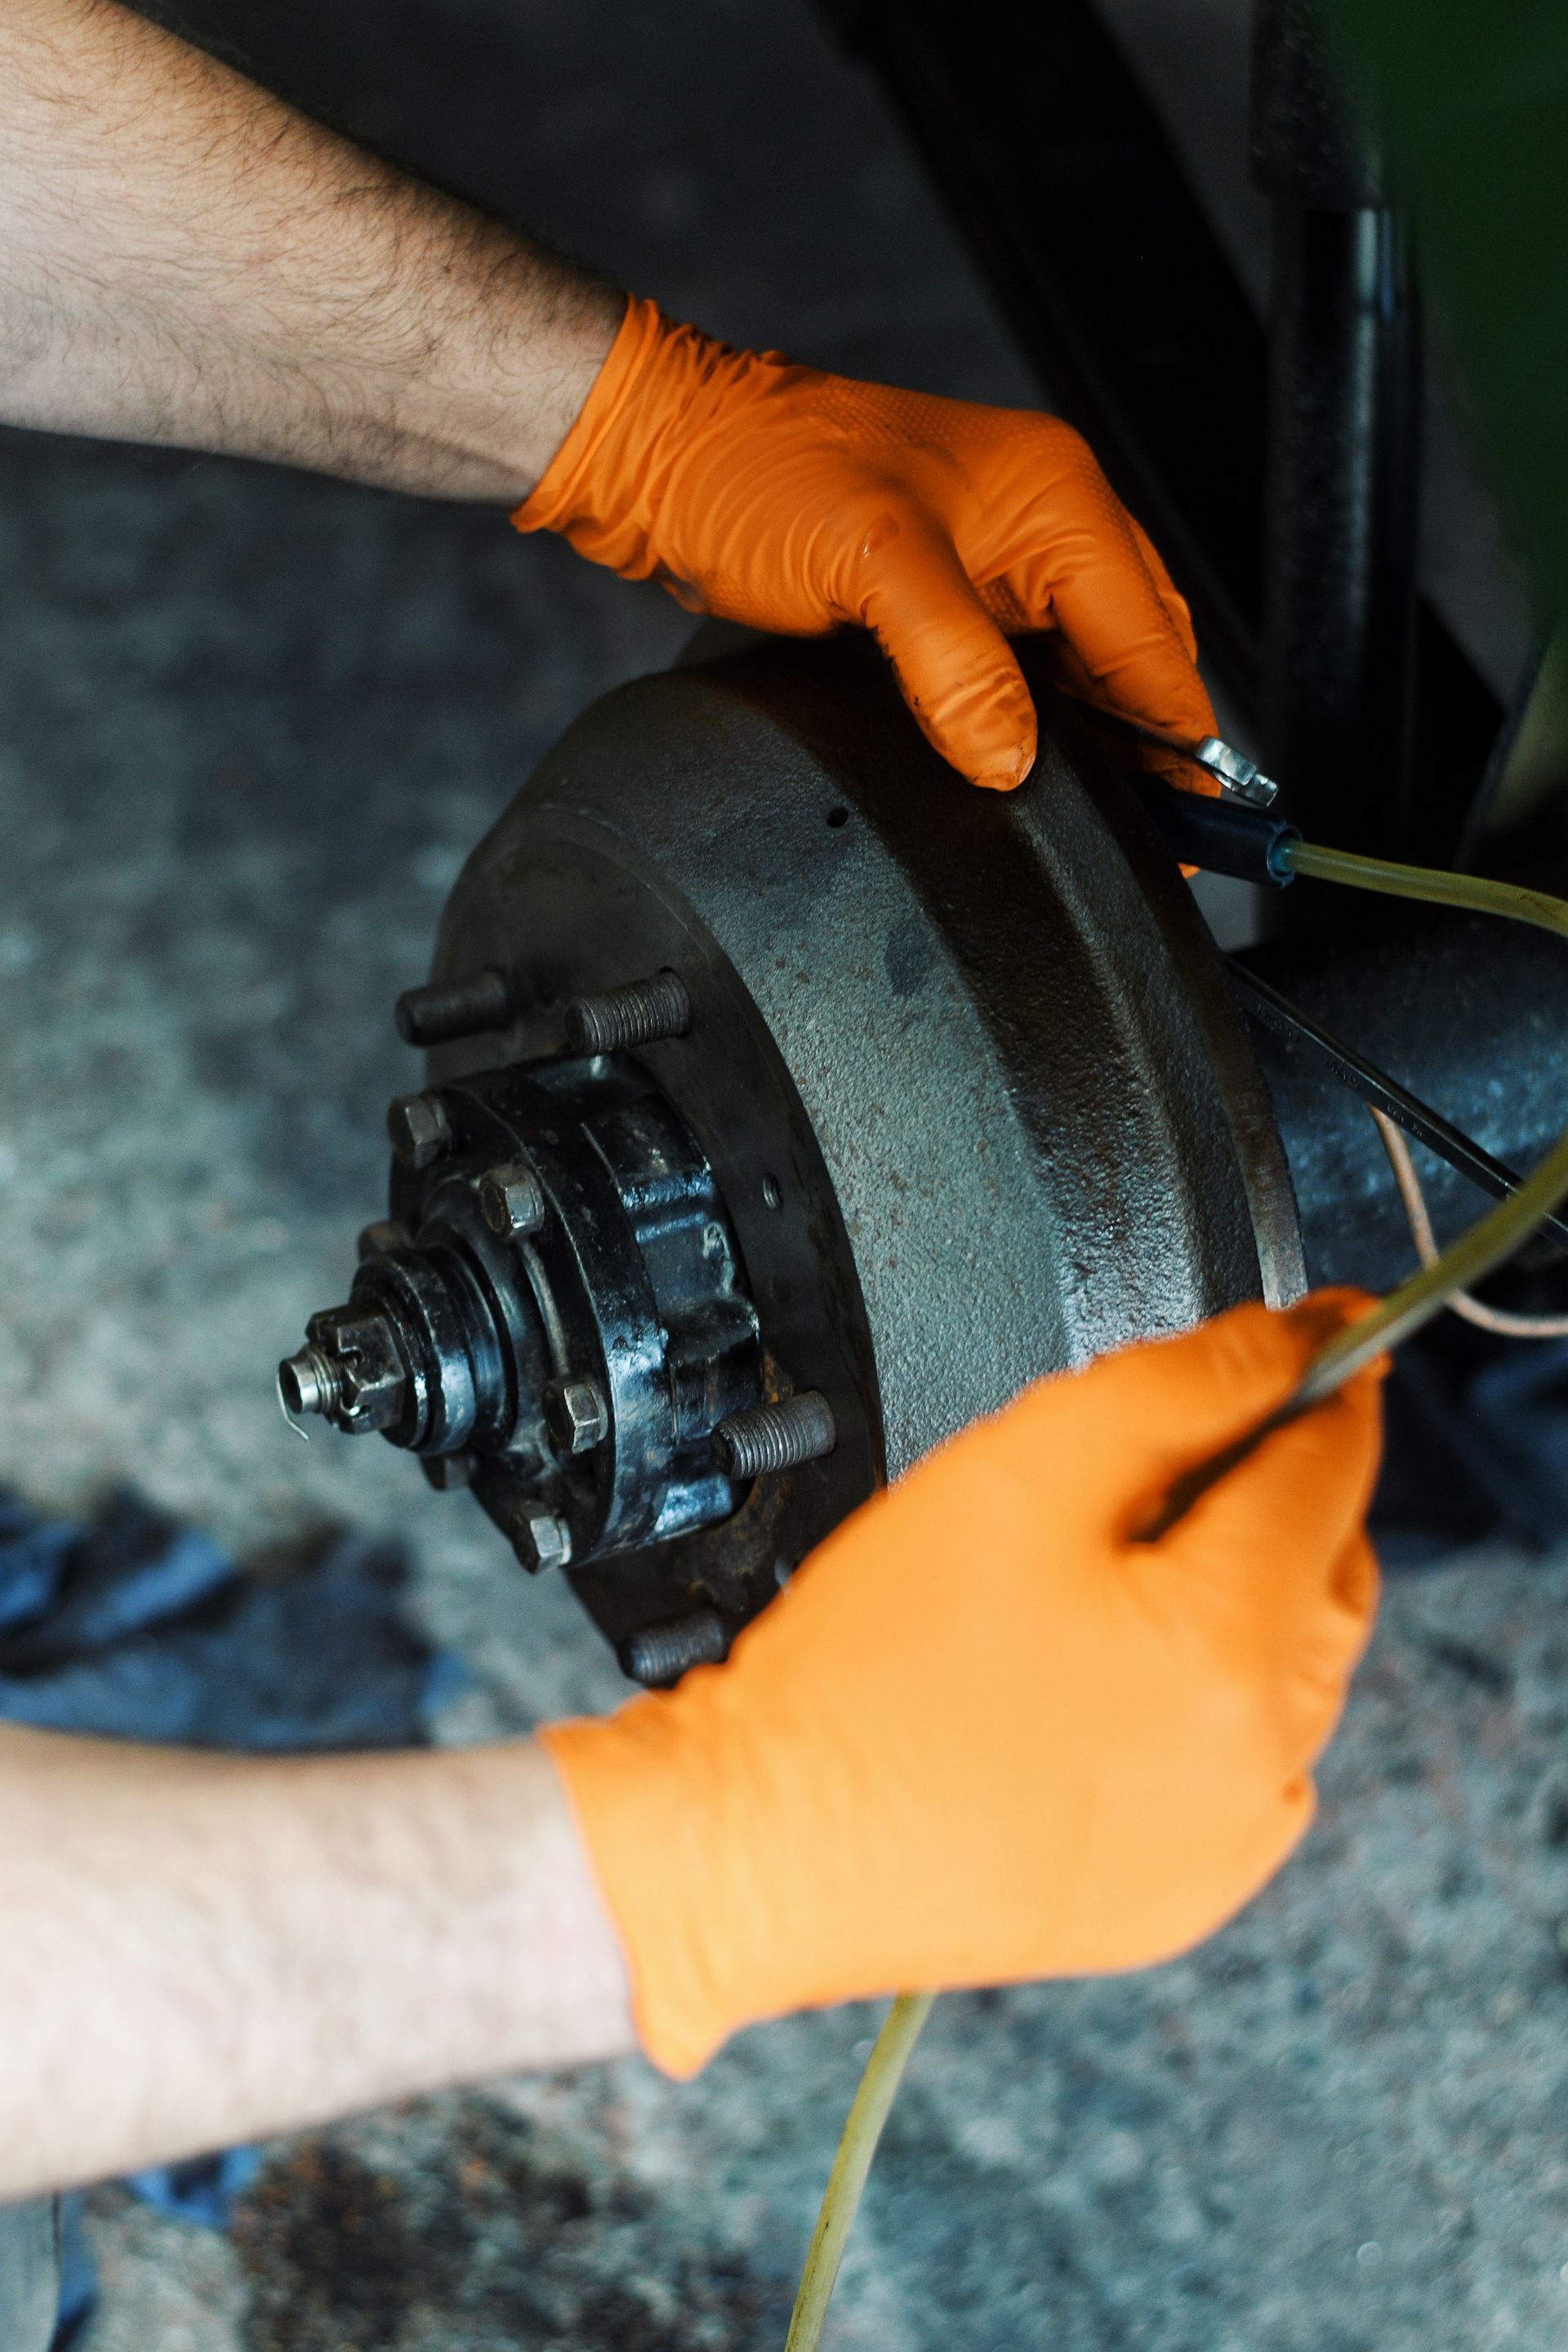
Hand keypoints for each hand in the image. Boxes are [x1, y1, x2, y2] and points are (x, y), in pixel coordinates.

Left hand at [514, 298, 1215, 792]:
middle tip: (1147, 843)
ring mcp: (998, 556)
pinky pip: (1020, 665)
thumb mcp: (873, 570)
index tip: (1188, 828)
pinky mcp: (949, 587)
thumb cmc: (760, 473)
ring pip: (1081, 668)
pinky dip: (1029, 720)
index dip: (1175, 744)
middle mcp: (1046, 521)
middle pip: (1136, 659)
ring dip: (1087, 740)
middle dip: (1146, 749)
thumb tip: (1016, 763)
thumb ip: (961, 671)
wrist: (664, 451)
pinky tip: (1013, 771)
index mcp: (1059, 501)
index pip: (1154, 645)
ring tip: (1091, 823)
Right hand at [542, 1293, 1383, 2075]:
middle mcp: (1259, 1764)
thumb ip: (1174, 1386)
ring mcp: (1225, 1844)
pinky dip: (1215, 1695)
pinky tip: (1108, 1670)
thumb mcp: (1018, 1467)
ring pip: (1297, 1666)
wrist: (764, 1845)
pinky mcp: (1179, 1893)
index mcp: (1233, 1649)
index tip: (1321, 1332)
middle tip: (1171, 1447)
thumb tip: (1281, 1348)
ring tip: (1109, 1566)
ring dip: (1249, 1589)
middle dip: (1279, 1486)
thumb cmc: (862, 1670)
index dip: (1321, 1381)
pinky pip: (1248, 1762)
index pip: (1332, 1468)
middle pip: (1333, 1567)